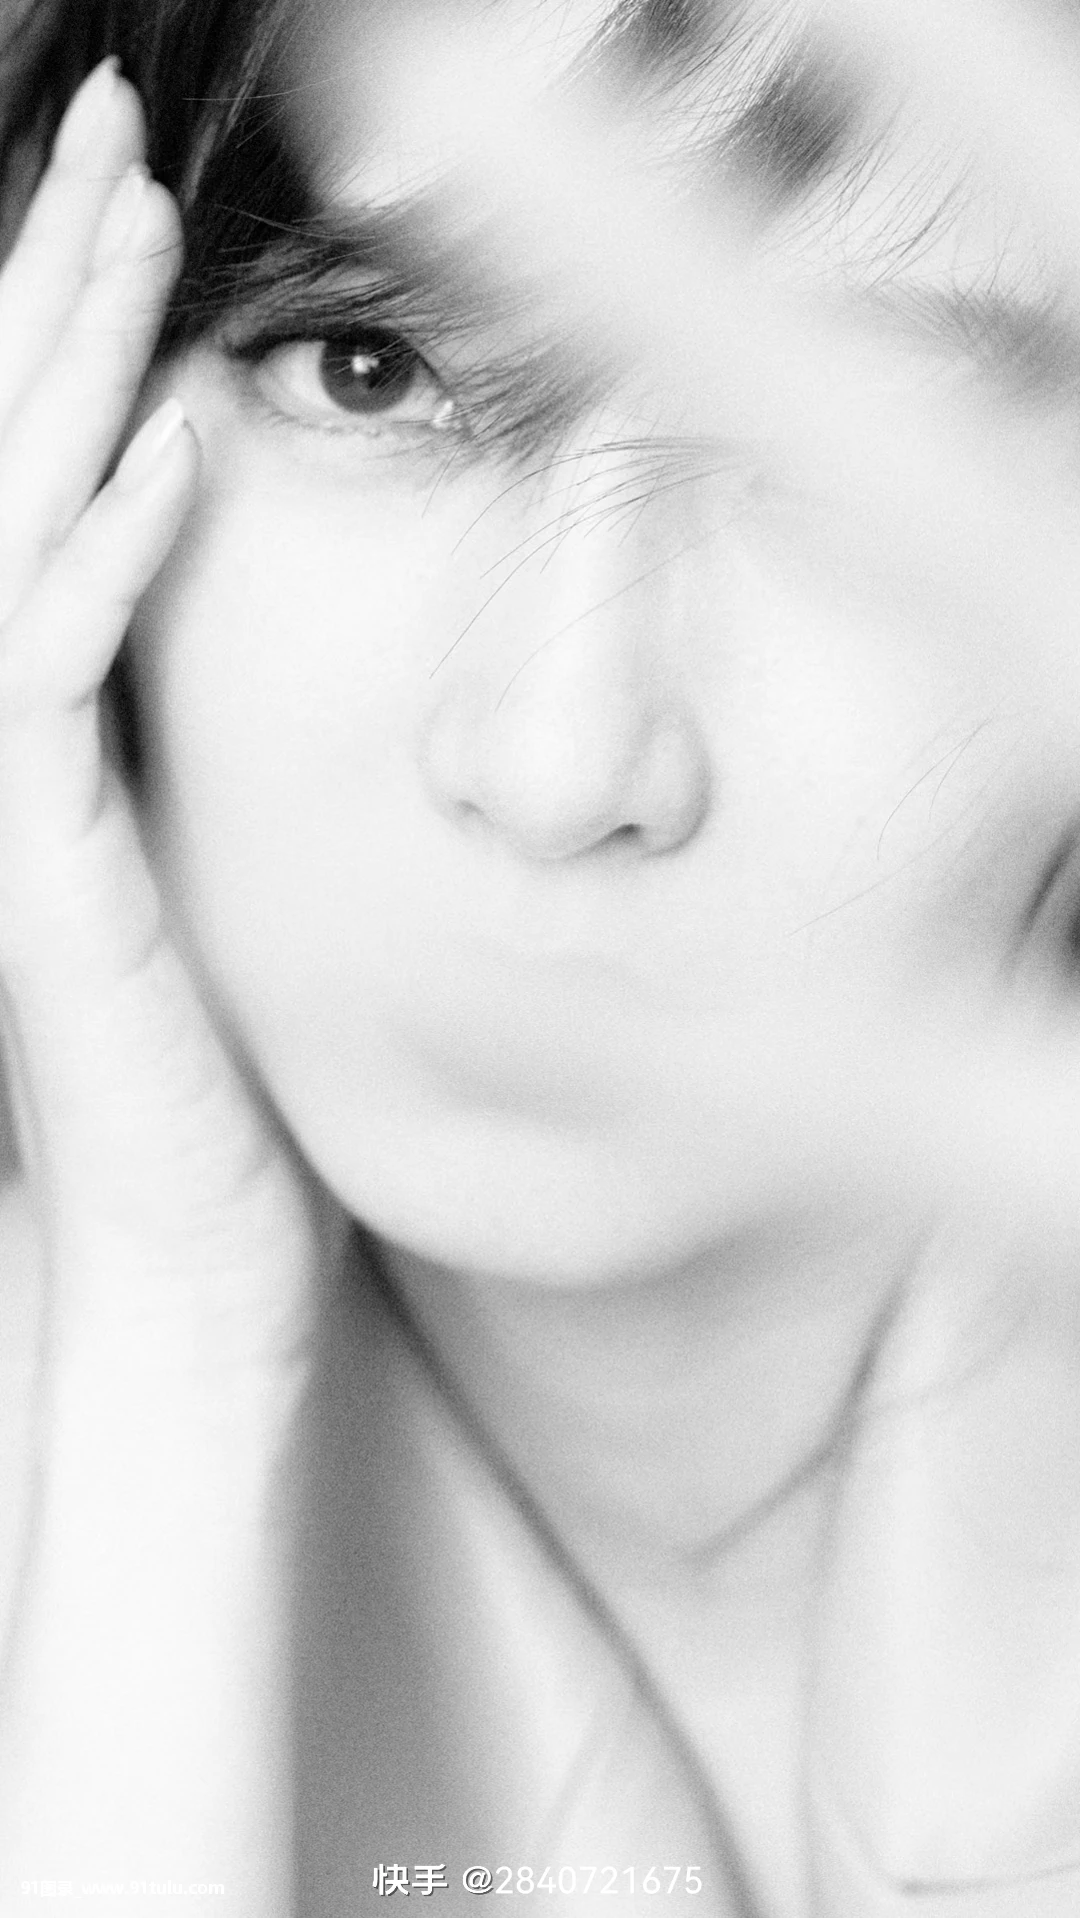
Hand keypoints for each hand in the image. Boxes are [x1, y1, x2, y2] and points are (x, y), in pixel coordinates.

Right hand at [0, 61, 333, 1913]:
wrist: (187, 1258)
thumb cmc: (203, 1081)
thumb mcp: (195, 869)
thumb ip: (180, 740)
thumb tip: (225, 604)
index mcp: (36, 733)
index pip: (33, 489)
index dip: (70, 340)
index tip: (135, 212)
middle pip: (2, 468)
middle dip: (52, 295)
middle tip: (114, 142)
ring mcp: (5, 804)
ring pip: (10, 538)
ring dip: (69, 376)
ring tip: (128, 223)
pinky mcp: (38, 870)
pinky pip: (50, 680)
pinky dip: (104, 560)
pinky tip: (166, 451)